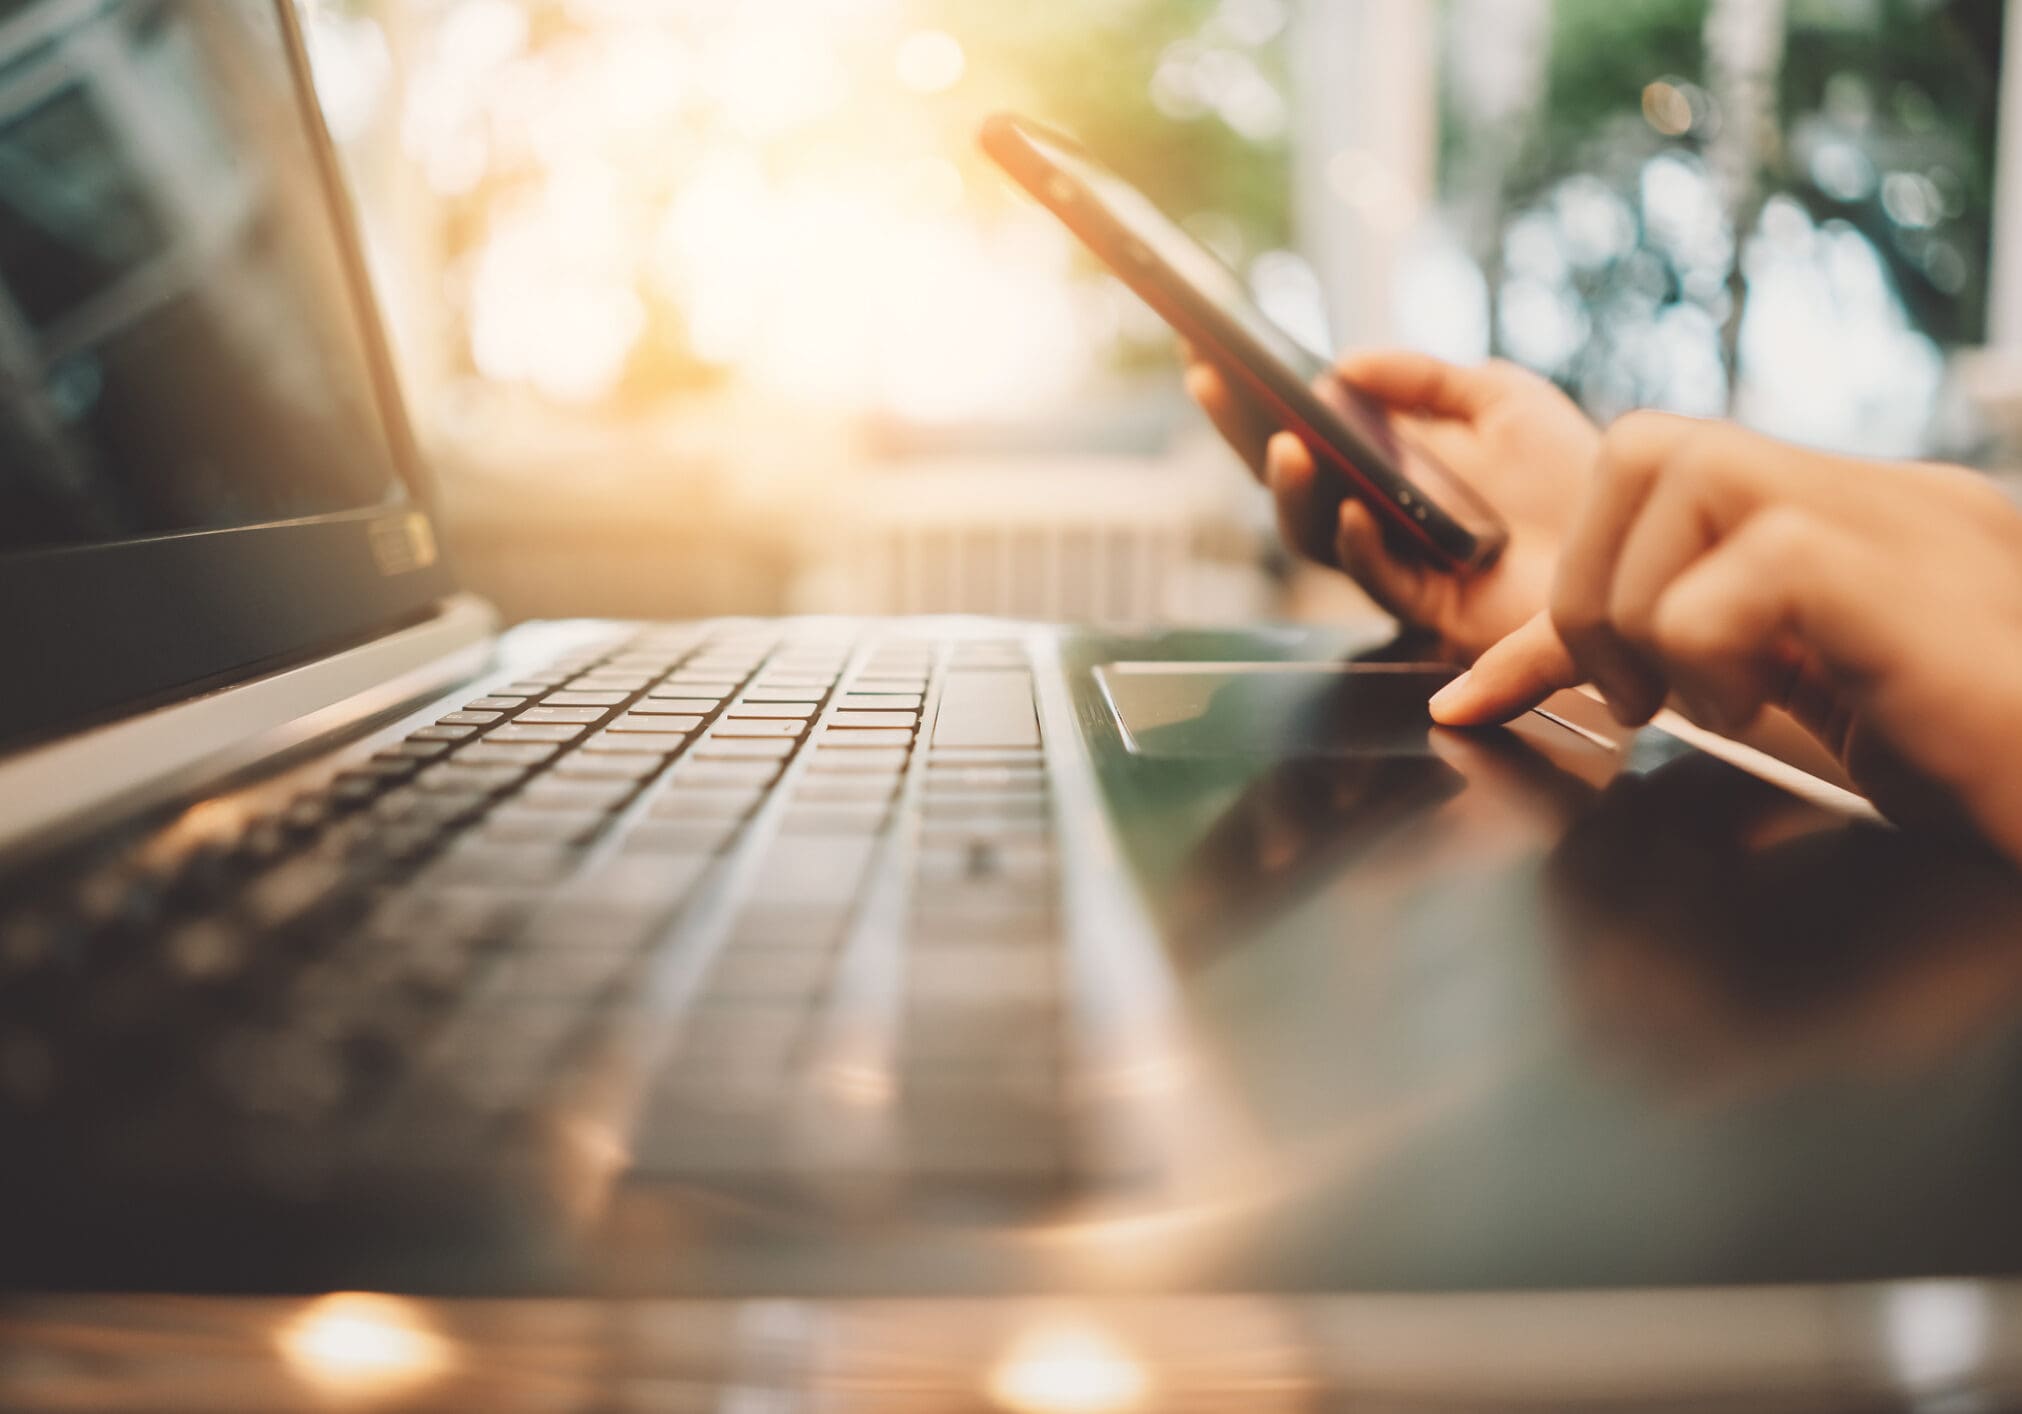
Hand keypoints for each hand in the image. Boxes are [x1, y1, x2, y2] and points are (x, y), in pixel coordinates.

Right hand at [1186, 349, 1598, 656]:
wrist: (1635, 539)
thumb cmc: (1573, 474)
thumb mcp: (1501, 398)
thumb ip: (1423, 377)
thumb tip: (1342, 366)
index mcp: (1388, 464)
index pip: (1300, 431)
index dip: (1250, 398)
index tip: (1209, 353)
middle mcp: (1379, 513)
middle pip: (1287, 481)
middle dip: (1241, 433)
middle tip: (1212, 385)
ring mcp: (1397, 561)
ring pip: (1314, 536)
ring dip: (1292, 492)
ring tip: (1290, 445)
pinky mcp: (1428, 609)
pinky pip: (1376, 578)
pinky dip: (1360, 545)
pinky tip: (1358, 508)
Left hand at [1430, 412, 2021, 864]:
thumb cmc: (1977, 770)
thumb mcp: (1809, 700)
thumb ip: (1698, 653)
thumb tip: (1539, 675)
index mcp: (1852, 514)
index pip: (1660, 477)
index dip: (1561, 576)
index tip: (1497, 689)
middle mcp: (1878, 496)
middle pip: (1647, 443)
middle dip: (1587, 580)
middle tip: (1635, 694)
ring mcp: (1907, 524)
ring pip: (1684, 469)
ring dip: (1639, 608)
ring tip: (1705, 703)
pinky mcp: (1917, 584)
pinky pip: (1756, 559)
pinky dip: (1705, 641)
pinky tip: (1753, 708)